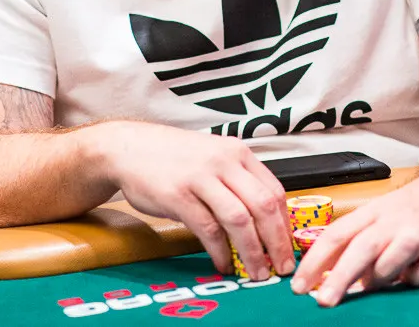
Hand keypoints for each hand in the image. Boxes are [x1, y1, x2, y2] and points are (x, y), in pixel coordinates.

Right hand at [94, 122, 294, 279]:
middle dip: (277, 242)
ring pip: (239, 219)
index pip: (274, 191)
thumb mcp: (214, 158)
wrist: (130, 147)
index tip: (288, 247)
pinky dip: (220, 251)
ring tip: (257, 272)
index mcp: (238, 153)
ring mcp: (201, 177)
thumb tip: (265, 221)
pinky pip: (208, 228)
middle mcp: (224, 161)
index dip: (285, 224)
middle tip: (282, 267)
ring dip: (252, 251)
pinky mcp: (178, 195)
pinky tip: (224, 263)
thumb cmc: (174, 158)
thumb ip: (238, 182)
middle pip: (263, 206)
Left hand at [290, 168, 418, 306]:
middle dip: (340, 276)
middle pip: (362, 248)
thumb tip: (331, 279)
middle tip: (323, 302)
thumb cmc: (416, 205)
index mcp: (373, 213)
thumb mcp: (382, 216)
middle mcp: (395, 221)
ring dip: (381, 275)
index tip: (298, 286)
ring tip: (375, 284)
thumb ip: (358, 245)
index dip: (315, 261)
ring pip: (395, 256)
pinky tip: (418, 275)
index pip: (337, 235)